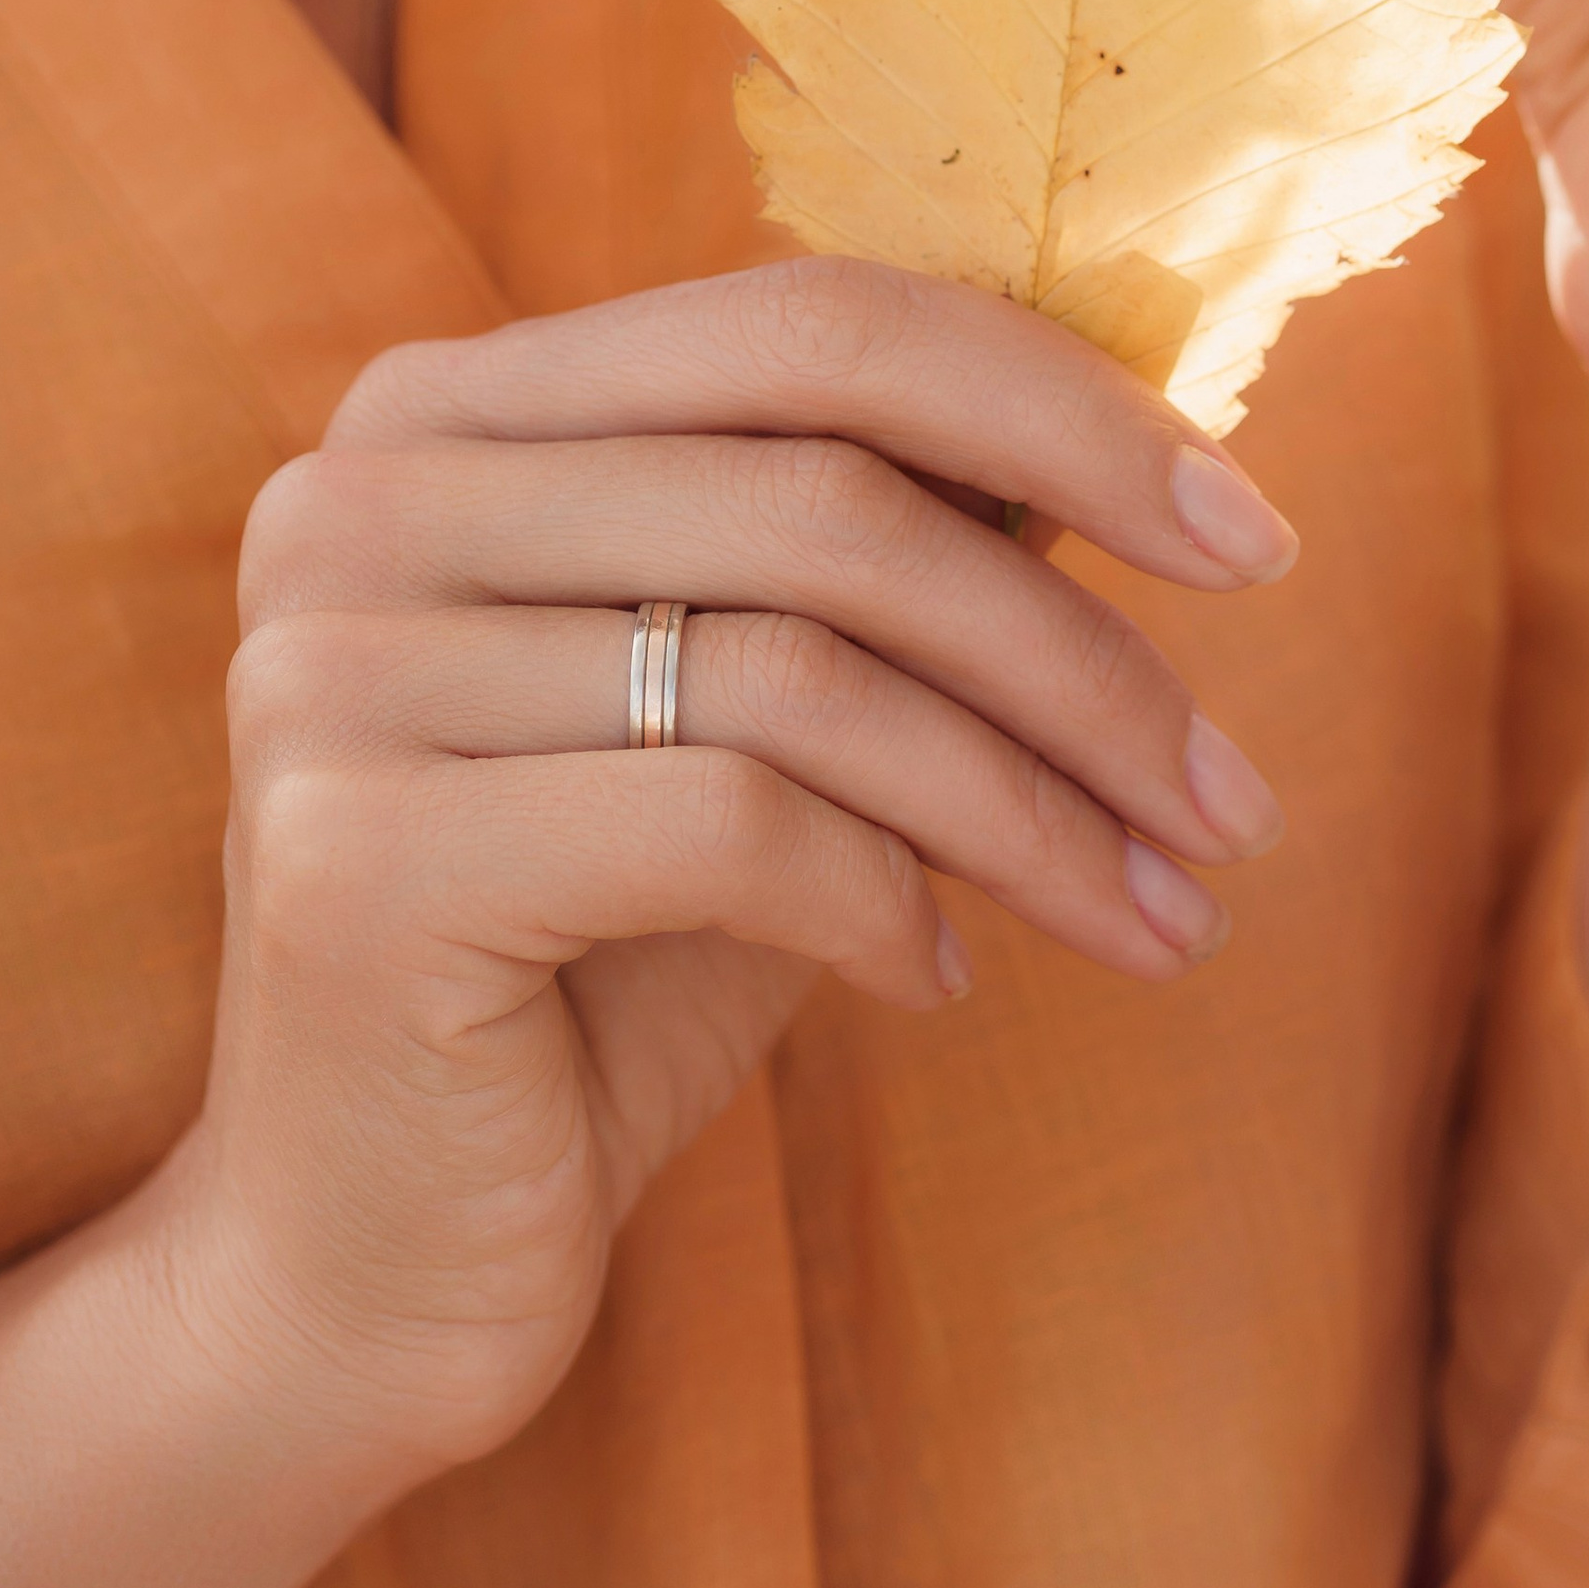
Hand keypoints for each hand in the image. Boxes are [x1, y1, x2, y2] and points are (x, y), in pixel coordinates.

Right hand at [163, 262, 1296, 1485]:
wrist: (368, 1265)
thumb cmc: (603, 960)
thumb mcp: (769, 718)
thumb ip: (895, 554)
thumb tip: (1146, 429)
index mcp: (450, 406)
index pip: (810, 321)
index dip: (1061, 408)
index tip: (1257, 540)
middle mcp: (360, 493)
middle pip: (829, 492)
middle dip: (1081, 653)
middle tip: (1235, 802)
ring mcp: (332, 666)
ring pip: (805, 667)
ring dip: (1034, 809)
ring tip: (1158, 914)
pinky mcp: (354, 854)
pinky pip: (732, 826)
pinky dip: (888, 904)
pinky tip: (936, 979)